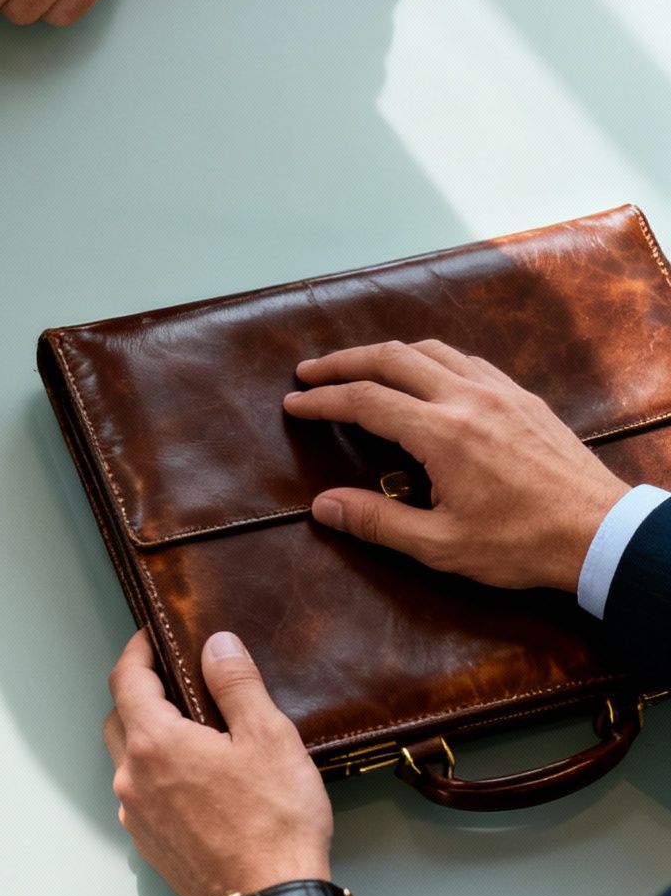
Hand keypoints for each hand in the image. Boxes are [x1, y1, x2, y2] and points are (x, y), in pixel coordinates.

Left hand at [105, 630, 332, 895]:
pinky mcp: (149, 841)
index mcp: (154, 743)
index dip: (137, 649)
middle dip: (140, 690)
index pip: (125, 678)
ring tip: (189, 728)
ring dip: (146, 734)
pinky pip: (140, 792)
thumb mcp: (268, 739)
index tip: (152, 635)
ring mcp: (136, 813)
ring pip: (127, 757)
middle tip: (173, 677)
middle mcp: (132, 777)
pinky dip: (155, 772)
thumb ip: (236, 684)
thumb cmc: (273, 824)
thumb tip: (217, 644)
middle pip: (120, 716)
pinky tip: (191, 776)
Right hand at [283, 340, 630, 592]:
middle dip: (344, 361)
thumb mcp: (441, 545)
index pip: (365, 400)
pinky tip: (425, 377)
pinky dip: (431, 360)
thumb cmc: (522, 544)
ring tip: (361, 368)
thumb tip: (322, 506)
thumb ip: (377, 521)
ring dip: (388, 354)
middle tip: (310, 372)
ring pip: (431, 350)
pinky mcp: (523, 398)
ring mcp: (500, 392)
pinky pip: (467, 361)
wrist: (601, 534)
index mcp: (443, 433)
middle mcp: (468, 399)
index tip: (294, 404)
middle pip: (392, 358)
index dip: (323, 399)